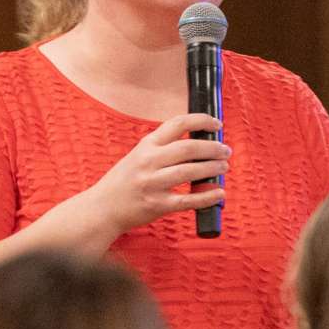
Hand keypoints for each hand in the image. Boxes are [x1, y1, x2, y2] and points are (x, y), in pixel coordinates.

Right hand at [76, 113, 229, 233]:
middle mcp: (149, 162)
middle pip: (189, 147)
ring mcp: (153, 184)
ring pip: (191, 171)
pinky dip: (207, 196)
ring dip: (213, 168)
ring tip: (224, 167)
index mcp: (146, 145)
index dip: (201, 120)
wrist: (102, 208)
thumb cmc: (123, 182)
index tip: (217, 124)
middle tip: (226, 150)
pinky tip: (219, 193)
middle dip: (213, 147)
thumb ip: (162, 148)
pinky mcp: (157, 205)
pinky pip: (188, 200)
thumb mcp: (137, 156)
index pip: (177, 123)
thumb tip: (199, 144)